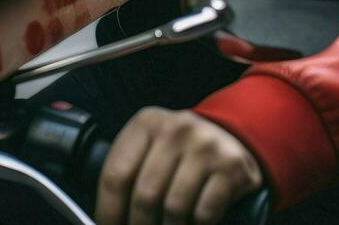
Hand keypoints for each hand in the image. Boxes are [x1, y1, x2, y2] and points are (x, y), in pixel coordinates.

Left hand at [96, 107, 262, 224]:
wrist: (230, 138)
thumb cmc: (180, 152)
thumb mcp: (150, 149)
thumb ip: (128, 175)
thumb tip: (107, 219)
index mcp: (147, 123)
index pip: (115, 174)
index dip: (109, 211)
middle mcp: (176, 129)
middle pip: (145, 195)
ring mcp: (206, 146)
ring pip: (174, 208)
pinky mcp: (231, 166)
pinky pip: (204, 213)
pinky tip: (193, 221)